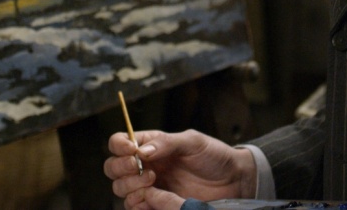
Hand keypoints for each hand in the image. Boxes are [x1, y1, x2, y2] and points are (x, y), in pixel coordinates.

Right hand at [104, 129, 256, 209]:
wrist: (233, 181)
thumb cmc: (214, 156)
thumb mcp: (192, 142)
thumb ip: (167, 143)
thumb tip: (141, 150)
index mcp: (150, 145)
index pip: (120, 142)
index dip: (119, 146)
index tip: (131, 150)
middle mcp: (145, 166)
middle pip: (112, 168)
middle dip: (122, 169)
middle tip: (145, 169)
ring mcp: (149, 187)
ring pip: (120, 189)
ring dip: (131, 187)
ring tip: (154, 182)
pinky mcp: (157, 206)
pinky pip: (134, 208)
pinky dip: (138, 204)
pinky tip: (153, 198)